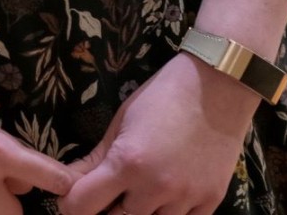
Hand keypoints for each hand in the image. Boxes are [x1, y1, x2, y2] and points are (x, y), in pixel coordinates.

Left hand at [57, 53, 256, 214]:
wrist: (218, 85)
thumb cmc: (164, 95)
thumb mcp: (123, 119)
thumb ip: (95, 158)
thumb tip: (67, 183)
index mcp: (127, 162)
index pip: (83, 206)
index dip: (72, 205)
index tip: (74, 198)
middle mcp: (155, 188)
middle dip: (107, 211)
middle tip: (109, 193)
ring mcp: (185, 199)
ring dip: (140, 212)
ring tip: (141, 188)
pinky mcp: (210, 203)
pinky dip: (170, 213)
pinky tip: (168, 195)